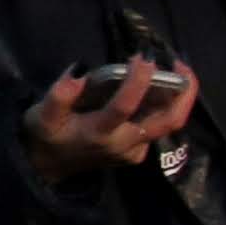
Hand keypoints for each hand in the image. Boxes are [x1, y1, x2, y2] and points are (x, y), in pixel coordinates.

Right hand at [18, 61, 197, 186]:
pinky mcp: (137, 152)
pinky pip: (158, 128)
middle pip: (168, 121)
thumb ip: (59, 95)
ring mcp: (134, 150)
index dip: (137, 81)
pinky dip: (166, 106)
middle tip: (181, 65)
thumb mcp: (41, 116)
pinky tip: (159, 88)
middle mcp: (124, 144)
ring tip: (176, 70)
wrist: (49, 167)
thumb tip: (80, 70)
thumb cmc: (47, 136)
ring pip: (169, 125)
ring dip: (179, 98)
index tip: (142, 57)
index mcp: (99, 133)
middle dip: (184, 93)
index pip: (125, 106)